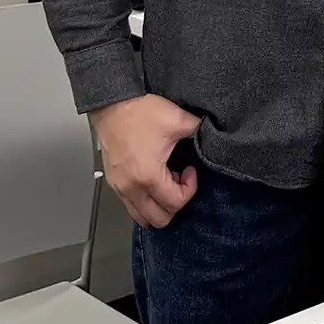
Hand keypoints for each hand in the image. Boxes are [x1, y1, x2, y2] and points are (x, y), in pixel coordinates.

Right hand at [91, 94, 200, 227]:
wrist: (112, 104)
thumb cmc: (137, 112)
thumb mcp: (177, 119)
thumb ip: (199, 130)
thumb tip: (211, 134)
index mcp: (148, 176)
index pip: (175, 203)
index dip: (190, 189)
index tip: (190, 172)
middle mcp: (131, 187)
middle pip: (158, 219)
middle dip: (175, 204)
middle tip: (179, 182)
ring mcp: (120, 186)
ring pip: (141, 217)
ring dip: (158, 206)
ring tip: (165, 183)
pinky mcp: (113, 181)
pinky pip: (130, 205)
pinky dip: (144, 201)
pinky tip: (152, 180)